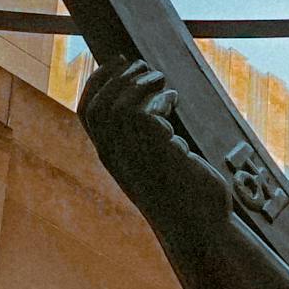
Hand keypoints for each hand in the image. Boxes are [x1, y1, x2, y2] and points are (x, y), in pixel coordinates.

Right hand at [81, 58, 225, 208]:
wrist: (201, 227)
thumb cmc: (183, 195)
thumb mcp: (157, 161)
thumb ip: (147, 138)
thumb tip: (152, 101)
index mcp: (111, 158)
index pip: (87, 114)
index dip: (97, 82)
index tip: (116, 61)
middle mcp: (117, 158)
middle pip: (101, 105)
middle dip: (117, 76)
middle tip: (141, 64)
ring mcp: (136, 156)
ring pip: (122, 106)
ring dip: (140, 82)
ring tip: (160, 78)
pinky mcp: (159, 151)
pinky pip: (149, 112)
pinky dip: (161, 98)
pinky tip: (174, 100)